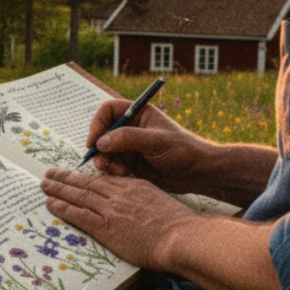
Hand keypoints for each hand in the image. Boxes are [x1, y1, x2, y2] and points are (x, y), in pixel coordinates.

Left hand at [41, 168, 197, 269]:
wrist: (181, 236)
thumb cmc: (179, 226)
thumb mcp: (162, 203)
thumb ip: (147, 201)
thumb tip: (140, 209)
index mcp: (135, 187)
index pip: (106, 179)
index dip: (87, 177)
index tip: (76, 175)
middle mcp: (120, 194)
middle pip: (88, 183)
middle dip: (67, 178)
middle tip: (50, 174)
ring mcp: (111, 210)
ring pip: (79, 195)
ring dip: (59, 190)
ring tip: (44, 185)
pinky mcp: (106, 227)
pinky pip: (79, 214)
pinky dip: (63, 208)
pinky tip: (50, 204)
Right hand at [87, 98, 215, 193]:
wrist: (197, 173)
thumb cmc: (183, 151)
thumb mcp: (156, 141)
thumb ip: (128, 138)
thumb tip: (100, 142)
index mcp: (137, 114)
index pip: (107, 111)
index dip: (96, 124)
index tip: (93, 142)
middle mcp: (130, 129)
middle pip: (101, 134)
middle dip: (99, 150)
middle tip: (104, 164)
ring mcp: (128, 147)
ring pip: (104, 153)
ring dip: (107, 165)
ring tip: (122, 174)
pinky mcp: (130, 164)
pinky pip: (112, 168)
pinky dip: (115, 174)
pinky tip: (130, 179)